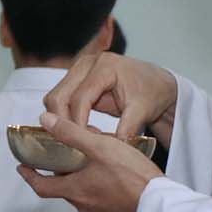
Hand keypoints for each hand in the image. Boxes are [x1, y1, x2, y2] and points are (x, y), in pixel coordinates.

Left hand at [17, 115, 164, 211]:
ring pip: (85, 196)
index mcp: (75, 190)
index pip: (41, 186)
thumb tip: (45, 120)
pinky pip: (102, 203)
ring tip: (91, 164)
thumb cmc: (133, 177)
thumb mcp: (100, 147)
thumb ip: (72, 133)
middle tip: (63, 158)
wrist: (162, 207)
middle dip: (61, 174)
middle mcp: (84, 206)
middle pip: (64, 189)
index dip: (29, 176)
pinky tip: (112, 179)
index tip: (22, 167)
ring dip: (83, 182)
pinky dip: (100, 191)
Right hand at [41, 52, 179, 148]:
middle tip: (77, 143)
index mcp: (105, 66)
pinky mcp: (76, 79)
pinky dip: (65, 116)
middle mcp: (87, 63)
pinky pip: (61, 99)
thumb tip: (113, 148)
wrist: (156, 83)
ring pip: (55, 98)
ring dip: (62, 120)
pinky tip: (81, 129)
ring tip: (82, 136)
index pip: (80, 98)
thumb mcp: (142, 111)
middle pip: (59, 96)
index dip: (77, 123)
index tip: (83, 143)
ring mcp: (79, 70)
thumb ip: (127, 128)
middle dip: (63, 123)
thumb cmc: (152, 91)